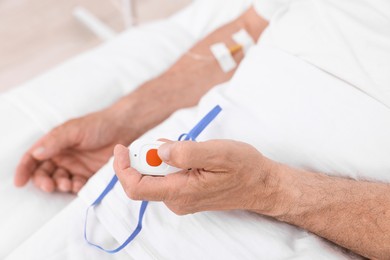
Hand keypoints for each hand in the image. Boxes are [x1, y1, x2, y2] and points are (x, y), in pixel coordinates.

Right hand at [15, 108, 137, 192]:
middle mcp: (63, 156)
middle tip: (49, 186)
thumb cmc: (98, 125)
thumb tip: (37, 154)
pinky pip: (77, 185)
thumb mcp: (74, 130)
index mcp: (55, 144)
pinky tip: (78, 186)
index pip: (33, 157)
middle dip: (44, 181)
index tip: (20, 181)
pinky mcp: (88, 175)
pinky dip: (75, 188)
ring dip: (59, 185)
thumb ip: (55, 142)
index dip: (24, 169)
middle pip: (44, 173)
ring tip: (67, 184)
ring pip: (59, 181)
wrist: (124, 129)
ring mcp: (75, 166)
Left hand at [114, 140, 281, 214]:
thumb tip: (159, 150)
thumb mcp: (218, 153)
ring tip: (187, 147)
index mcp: (180, 192)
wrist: (262, 186)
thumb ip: (186, 152)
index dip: (123, 168)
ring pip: (156, 177)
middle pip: (144, 180)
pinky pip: (167, 178)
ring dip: (161, 158)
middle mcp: (177, 201)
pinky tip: (189, 154)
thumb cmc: (244, 169)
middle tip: (168, 141)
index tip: (122, 148)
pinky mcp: (187, 194)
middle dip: (147, 157)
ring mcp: (182, 199)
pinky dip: (169, 163)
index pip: (136, 187)